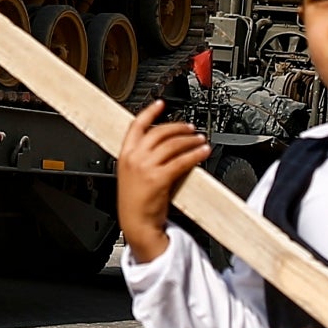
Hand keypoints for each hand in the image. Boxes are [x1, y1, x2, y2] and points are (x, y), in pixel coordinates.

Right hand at [115, 101, 209, 263]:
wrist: (136, 223)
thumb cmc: (134, 202)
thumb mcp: (130, 174)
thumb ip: (142, 157)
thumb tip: (164, 144)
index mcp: (124, 154)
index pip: (136, 125)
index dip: (150, 111)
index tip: (161, 104)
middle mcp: (134, 158)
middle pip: (159, 132)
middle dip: (178, 127)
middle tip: (190, 128)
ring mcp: (146, 168)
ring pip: (173, 145)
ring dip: (190, 140)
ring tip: (200, 140)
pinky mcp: (159, 178)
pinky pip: (182, 161)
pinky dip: (195, 154)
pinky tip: (202, 152)